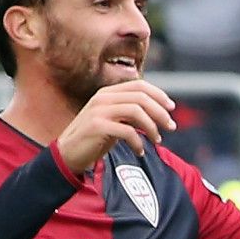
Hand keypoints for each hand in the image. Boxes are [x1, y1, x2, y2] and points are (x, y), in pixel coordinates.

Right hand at [55, 79, 177, 171]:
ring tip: (157, 141)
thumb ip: (131, 112)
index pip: (139, 85)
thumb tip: (160, 112)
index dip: (158, 95)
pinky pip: (127, 131)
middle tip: (171, 127)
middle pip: (141, 98)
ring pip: (136, 112)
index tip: (171, 108)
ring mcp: (99, 111)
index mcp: (108, 93)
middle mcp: (103, 98)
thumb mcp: (114, 119)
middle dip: (160, 112)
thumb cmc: (95, 137)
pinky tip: (140, 151)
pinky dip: (138, 142)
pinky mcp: (97, 126)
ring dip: (152, 127)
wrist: (68, 153)